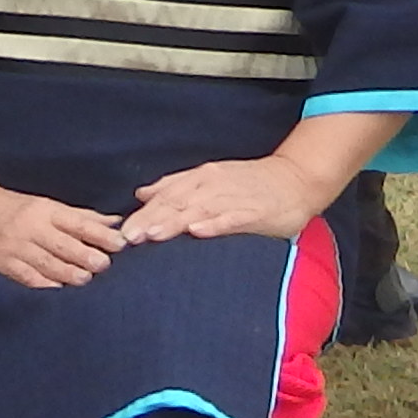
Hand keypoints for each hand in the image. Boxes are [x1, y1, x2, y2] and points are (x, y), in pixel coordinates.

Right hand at [0, 180, 124, 288]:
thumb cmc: (13, 207)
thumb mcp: (46, 205)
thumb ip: (81, 217)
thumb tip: (116, 223)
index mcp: (45, 210)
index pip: (78, 223)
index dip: (100, 234)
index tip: (121, 243)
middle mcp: (32, 228)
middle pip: (64, 245)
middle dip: (86, 255)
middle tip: (106, 265)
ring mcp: (17, 247)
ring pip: (47, 263)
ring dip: (69, 272)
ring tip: (86, 279)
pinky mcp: (4, 263)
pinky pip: (26, 276)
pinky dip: (43, 283)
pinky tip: (58, 289)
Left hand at [117, 156, 346, 247]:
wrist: (295, 179)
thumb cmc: (249, 183)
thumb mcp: (209, 180)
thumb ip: (175, 187)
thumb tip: (142, 195)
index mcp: (199, 179)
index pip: (165, 196)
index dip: (142, 213)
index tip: (121, 231)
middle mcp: (212, 185)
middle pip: (176, 203)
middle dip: (150, 220)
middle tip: (128, 238)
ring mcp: (233, 197)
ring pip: (198, 210)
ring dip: (174, 223)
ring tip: (152, 235)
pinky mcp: (255, 210)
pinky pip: (232, 218)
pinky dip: (215, 224)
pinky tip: (198, 232)